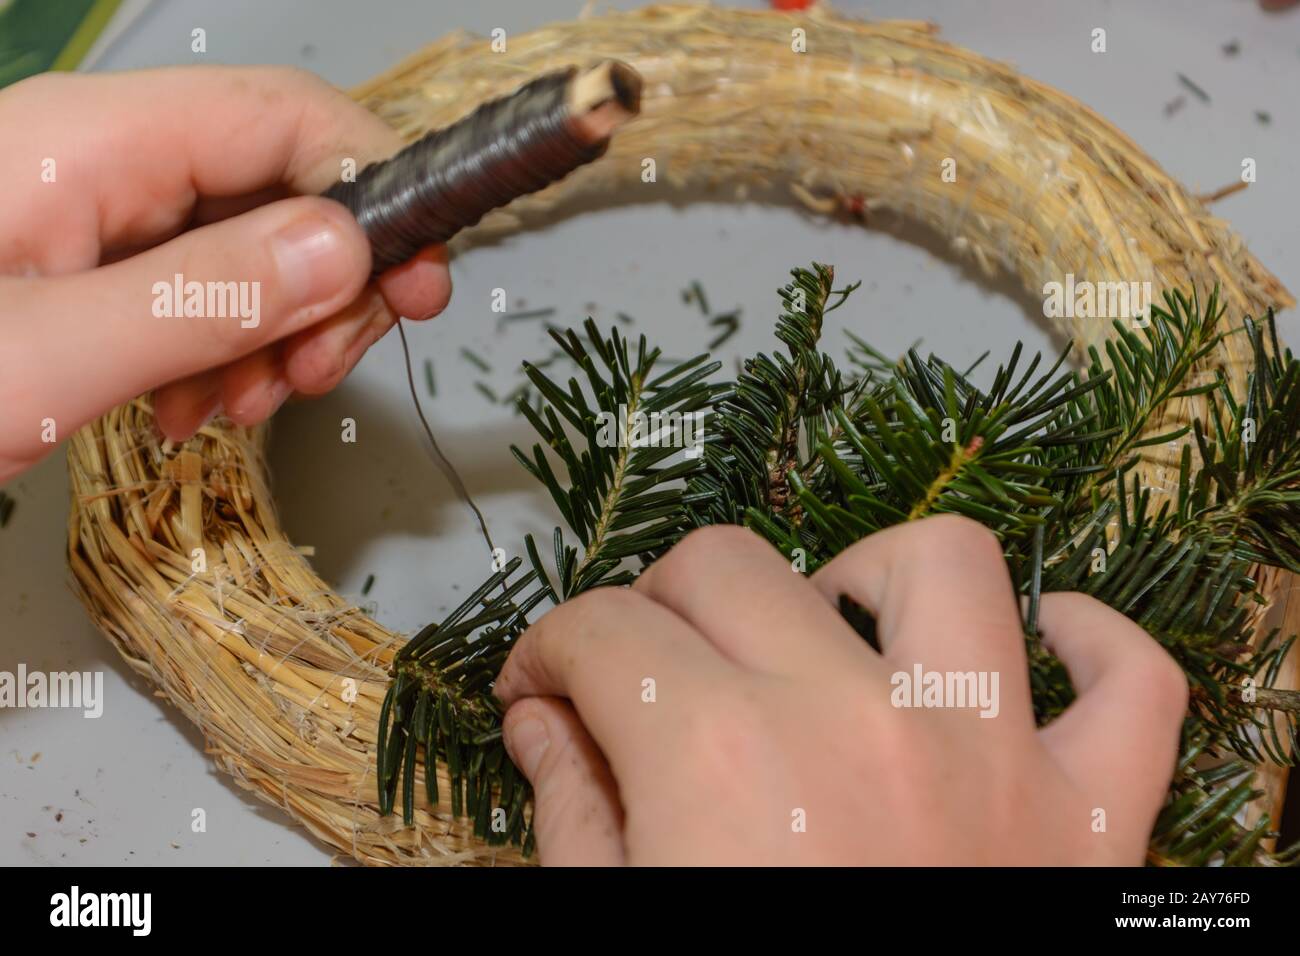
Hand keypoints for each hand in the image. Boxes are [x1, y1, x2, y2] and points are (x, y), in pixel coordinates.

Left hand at [0, 66, 450, 481]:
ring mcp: (96, 214)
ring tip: (240, 406)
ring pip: (249, 250)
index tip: (418, 285)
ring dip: (276, 336)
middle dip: (326, 290)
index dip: (376, 193)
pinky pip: (198, 291)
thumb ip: (199, 298)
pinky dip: (223, 353)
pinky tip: (188, 406)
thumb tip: (341, 252)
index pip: (287, 117)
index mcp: (91, 141)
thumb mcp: (46, 356)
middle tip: (317, 373)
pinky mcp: (91, 267)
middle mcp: (104, 160)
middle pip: (282, 190)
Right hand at [495, 516, 1187, 864]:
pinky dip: (1095, 643)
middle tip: (646, 669)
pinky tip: (1039, 646)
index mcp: (719, 757)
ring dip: (866, 577)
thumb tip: (542, 719)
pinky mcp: (1095, 816)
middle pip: (731, 566)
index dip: (548, 650)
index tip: (542, 690)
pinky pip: (1136, 680)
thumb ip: (571, 811)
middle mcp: (856, 721)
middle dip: (658, 603)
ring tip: (824, 631)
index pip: (603, 631)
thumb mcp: (621, 928)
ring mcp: (993, 758)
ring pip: (945, 564)